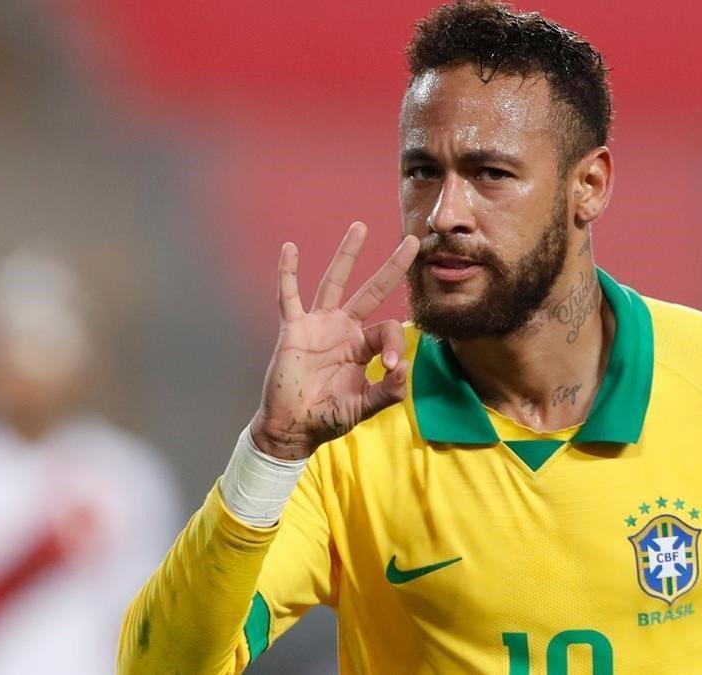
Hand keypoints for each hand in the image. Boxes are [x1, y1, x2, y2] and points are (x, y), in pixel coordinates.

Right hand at [250, 222, 419, 459]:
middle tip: (413, 241)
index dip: (396, 343)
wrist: (292, 427)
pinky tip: (291, 248)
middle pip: (372, 290)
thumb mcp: (364, 406)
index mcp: (363, 347)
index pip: (388, 329)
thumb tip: (404, 368)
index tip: (392, 366)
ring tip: (360, 227)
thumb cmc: (328, 417)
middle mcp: (344, 329)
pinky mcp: (294, 329)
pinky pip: (289, 296)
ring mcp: (318, 325)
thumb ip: (388, 392)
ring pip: (335, 282)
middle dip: (392, 267)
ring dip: (347, 254)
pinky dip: (288, 272)